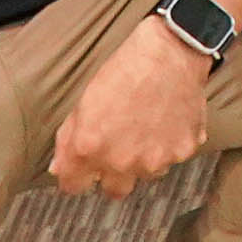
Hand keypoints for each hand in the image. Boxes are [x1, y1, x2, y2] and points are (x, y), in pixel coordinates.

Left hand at [51, 13, 214, 196]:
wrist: (170, 51)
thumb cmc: (126, 69)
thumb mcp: (85, 100)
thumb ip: (68, 140)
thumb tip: (59, 168)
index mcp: (90, 147)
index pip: (74, 187)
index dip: (76, 177)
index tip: (81, 170)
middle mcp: (121, 161)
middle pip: (113, 191)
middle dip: (112, 174)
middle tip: (118, 148)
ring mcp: (155, 159)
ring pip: (145, 175)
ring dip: (143, 160)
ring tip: (146, 127)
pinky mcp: (182, 152)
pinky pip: (173, 158)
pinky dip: (169, 145)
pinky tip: (166, 120)